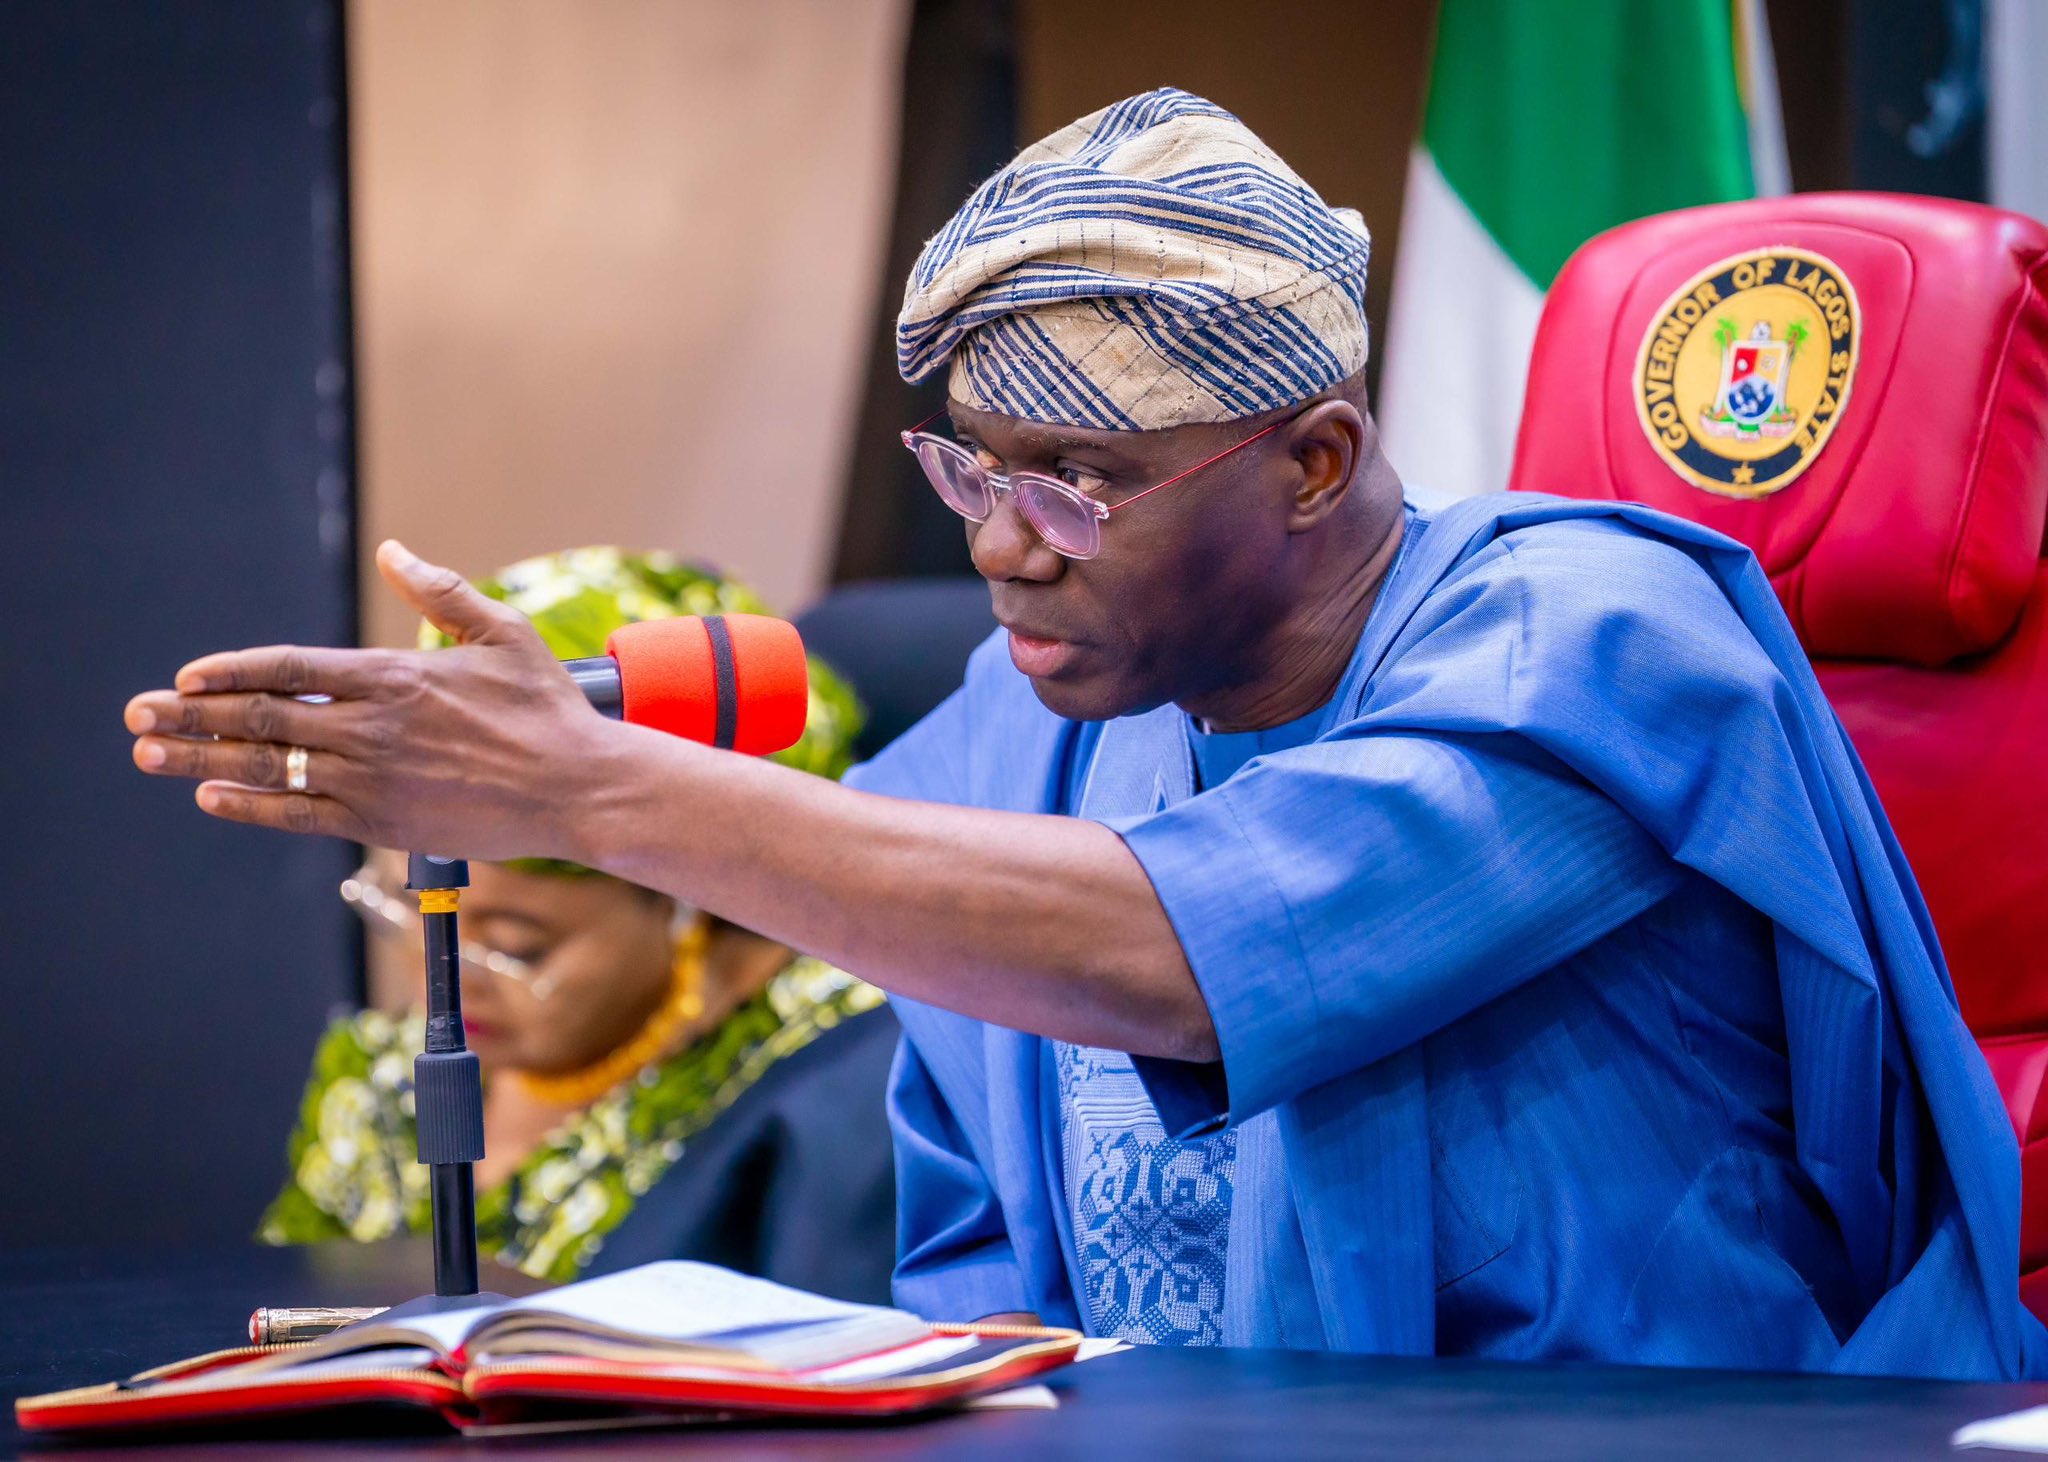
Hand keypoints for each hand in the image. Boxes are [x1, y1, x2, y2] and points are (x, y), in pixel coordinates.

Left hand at [123, 541, 616, 858]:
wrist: (579, 786)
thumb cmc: (547, 710)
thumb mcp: (502, 633)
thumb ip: (441, 592)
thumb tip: (394, 552)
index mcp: (395, 675)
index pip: (288, 667)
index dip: (229, 670)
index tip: (186, 675)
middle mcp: (373, 726)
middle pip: (260, 715)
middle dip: (191, 713)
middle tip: (139, 711)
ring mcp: (374, 778)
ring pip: (268, 765)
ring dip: (200, 758)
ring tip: (149, 752)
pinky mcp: (384, 823)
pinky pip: (299, 814)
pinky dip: (250, 805)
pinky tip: (213, 795)